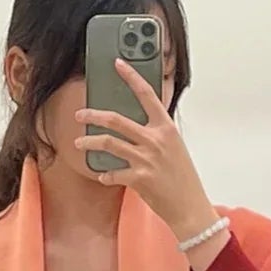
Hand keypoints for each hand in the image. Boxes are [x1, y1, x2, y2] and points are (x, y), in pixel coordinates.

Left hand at [75, 59, 221, 247]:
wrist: (190, 205)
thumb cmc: (183, 177)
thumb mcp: (174, 147)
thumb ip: (157, 134)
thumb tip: (139, 126)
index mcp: (165, 128)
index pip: (146, 94)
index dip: (131, 77)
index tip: (118, 64)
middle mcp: (154, 140)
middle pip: (116, 119)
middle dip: (93, 115)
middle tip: (80, 114)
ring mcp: (145, 159)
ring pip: (108, 143)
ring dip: (90, 142)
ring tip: (80, 142)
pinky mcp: (138, 178)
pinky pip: (113, 173)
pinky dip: (105, 175)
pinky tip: (103, 176)